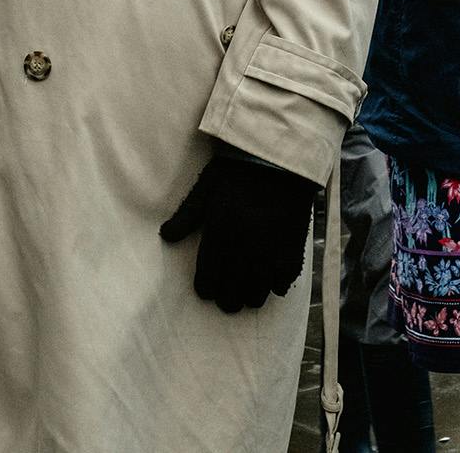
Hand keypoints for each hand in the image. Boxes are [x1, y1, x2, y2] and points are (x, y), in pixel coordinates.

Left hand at [159, 155, 317, 311]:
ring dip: (249, 296)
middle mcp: (243, 247)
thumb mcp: (207, 187)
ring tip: (247, 292)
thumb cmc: (238, 171)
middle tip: (226, 297)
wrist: (280, 159)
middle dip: (226, 299)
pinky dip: (276, 286)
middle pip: (231, 294)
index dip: (205, 289)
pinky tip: (271, 280)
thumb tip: (165, 236)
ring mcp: (270, 251)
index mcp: (219, 233)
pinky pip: (283, 283)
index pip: (207, 280)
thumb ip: (187, 214)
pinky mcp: (293, 249)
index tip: (207, 289)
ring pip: (256, 294)